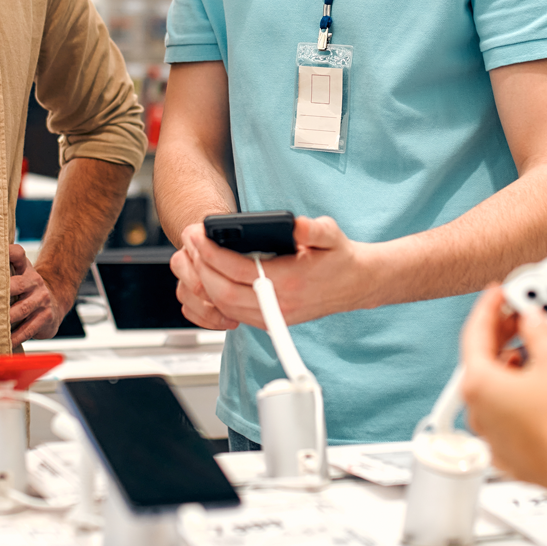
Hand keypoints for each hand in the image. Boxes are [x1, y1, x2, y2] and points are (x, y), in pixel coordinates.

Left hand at [8, 243, 69, 344]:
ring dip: (5, 319)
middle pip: (17, 284)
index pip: (18, 254)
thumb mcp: (18, 275)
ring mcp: (42, 300)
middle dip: (1, 294)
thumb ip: (2, 270)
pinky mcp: (46, 318)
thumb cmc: (27, 291)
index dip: (9, 252)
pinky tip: (6, 341)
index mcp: (25, 269)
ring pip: (21, 309)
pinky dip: (15, 337)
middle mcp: (35, 282)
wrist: (54, 303)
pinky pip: (27, 329)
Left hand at [175, 215, 381, 328]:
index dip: (213, 255)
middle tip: (190, 244)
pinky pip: (234, 312)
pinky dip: (217, 296)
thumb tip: (295, 225)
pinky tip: (211, 276)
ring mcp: (274, 316)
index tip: (198, 237)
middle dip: (201, 268)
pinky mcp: (272, 320)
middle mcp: (279, 304)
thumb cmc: (341, 258)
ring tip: (196, 257)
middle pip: (224, 293)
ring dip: (205, 283)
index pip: (238, 271)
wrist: (357, 284)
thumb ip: (313, 228)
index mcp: (289, 281)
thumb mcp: (331, 234)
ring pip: (225, 306)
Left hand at [458, 285, 546, 495]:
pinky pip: (506, 415)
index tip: (497, 294)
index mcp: (478, 384)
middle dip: (500, 336)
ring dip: (509, 366)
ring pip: (493, 390)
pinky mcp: (510, 453)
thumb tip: (530, 320)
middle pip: (481, 361)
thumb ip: (537, 332)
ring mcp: (492, 435)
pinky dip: (517, 396)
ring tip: (532, 350)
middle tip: (516, 317)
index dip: (489, 308)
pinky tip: (537, 388)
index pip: (475, 333)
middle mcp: (477, 411)